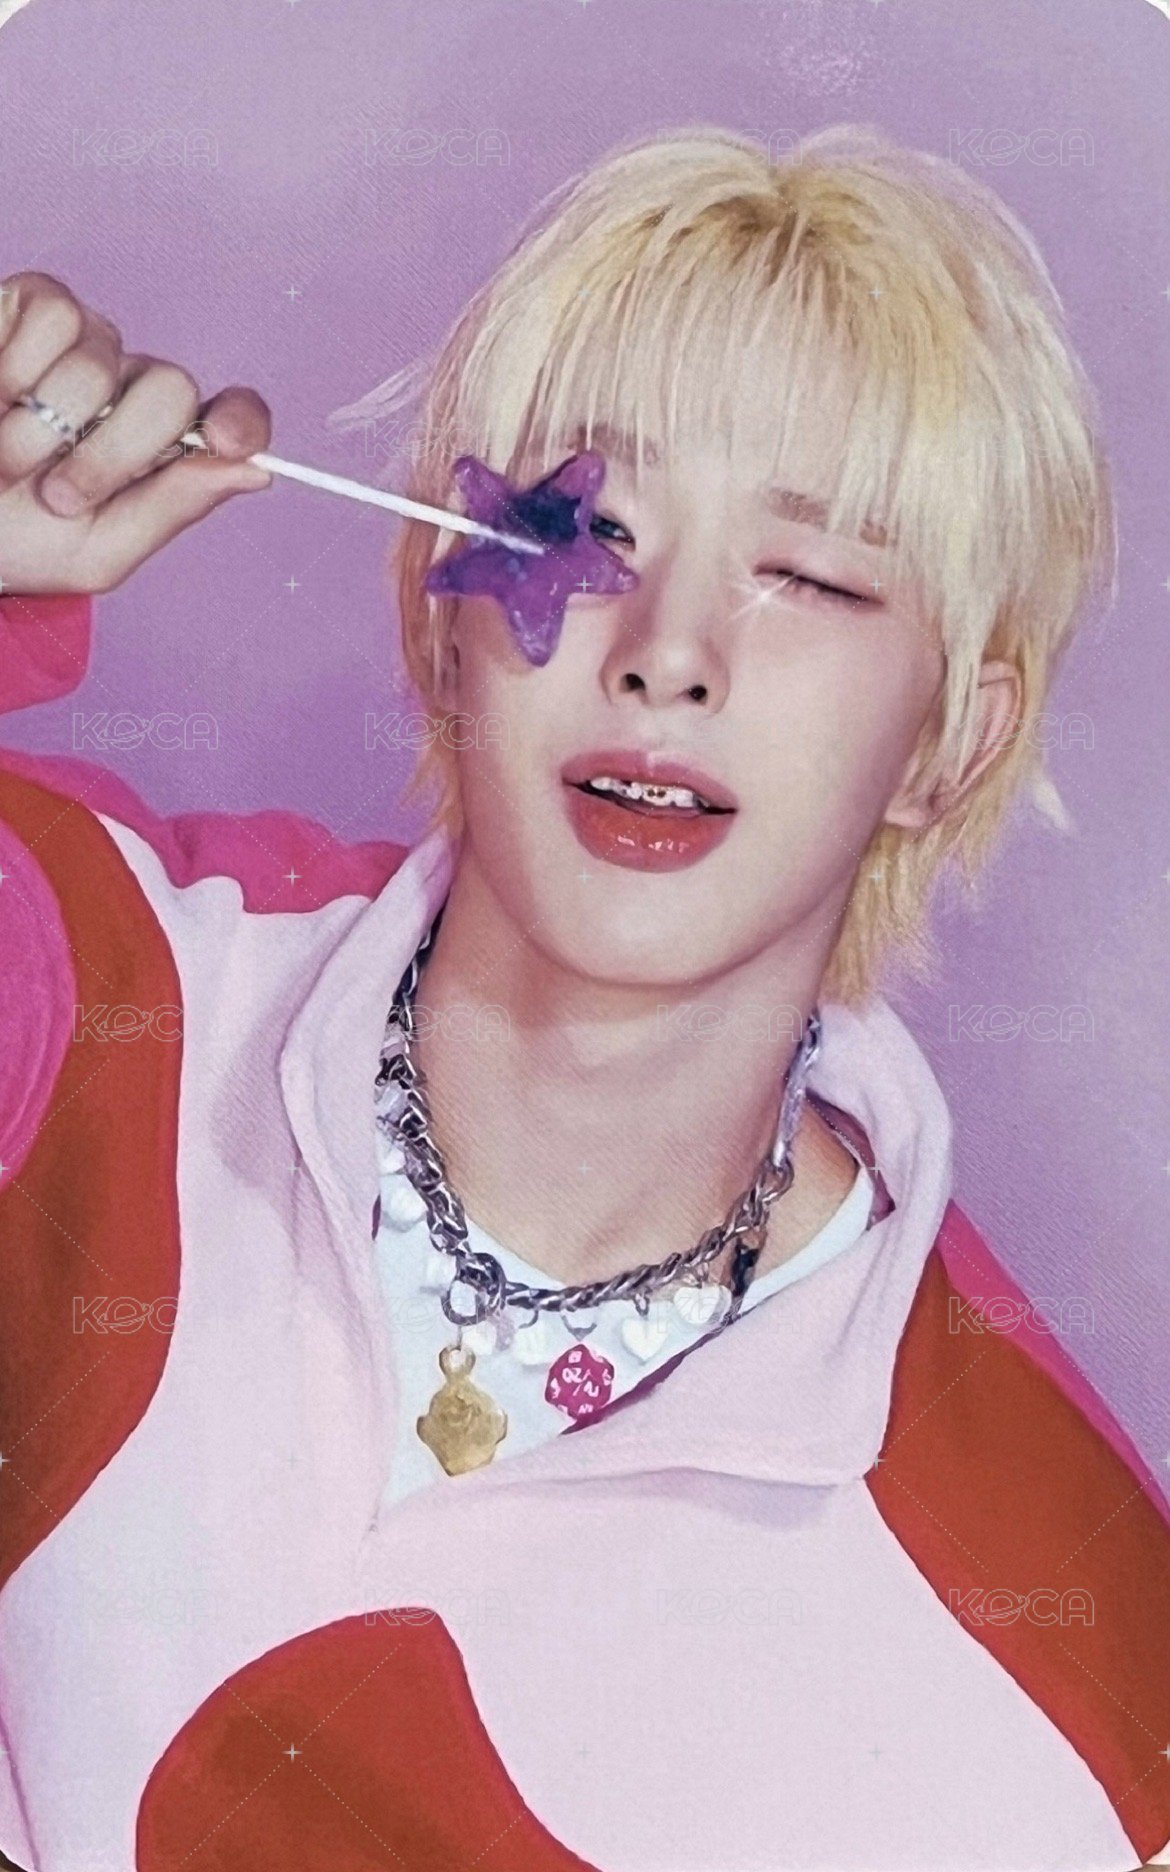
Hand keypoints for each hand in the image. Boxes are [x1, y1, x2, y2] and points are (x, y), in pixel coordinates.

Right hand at [0, 271, 272, 595]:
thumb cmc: (14, 537)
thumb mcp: (96, 550)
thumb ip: (172, 508)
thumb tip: (256, 470)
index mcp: (159, 448)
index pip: (229, 417)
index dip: (240, 421)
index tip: (229, 441)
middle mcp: (129, 388)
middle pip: (170, 389)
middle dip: (114, 453)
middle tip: (57, 497)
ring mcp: (83, 345)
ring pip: (102, 359)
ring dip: (44, 425)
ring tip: (5, 459)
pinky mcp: (29, 304)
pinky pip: (53, 315)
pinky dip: (14, 368)